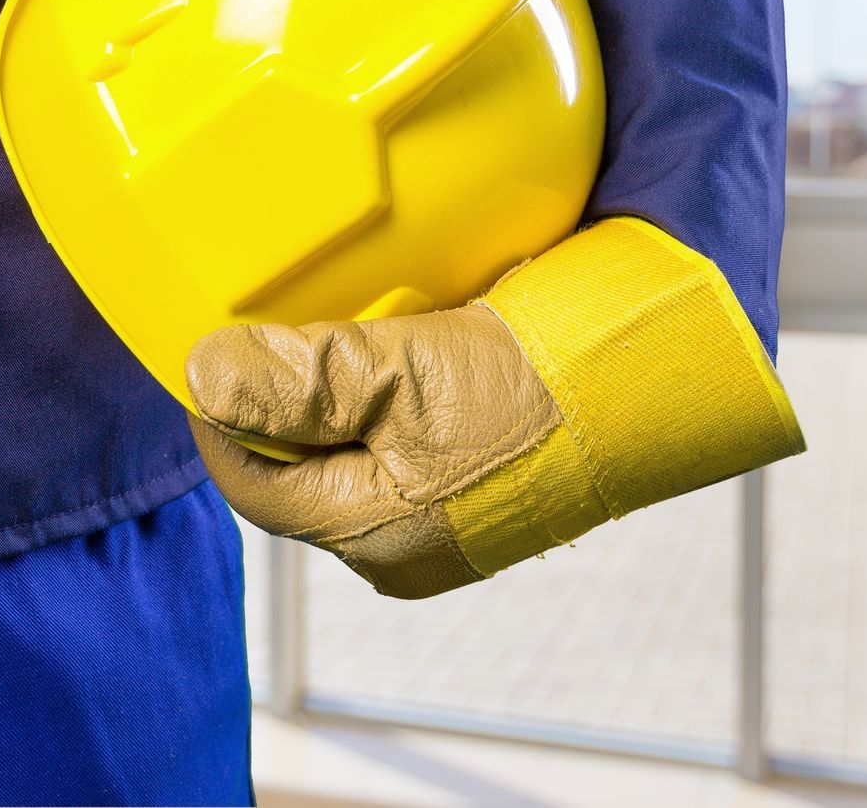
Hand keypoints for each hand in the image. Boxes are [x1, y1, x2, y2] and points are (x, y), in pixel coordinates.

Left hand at [184, 219, 805, 598]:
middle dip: (276, 401)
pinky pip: (400, 436)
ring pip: (349, 449)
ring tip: (328, 325)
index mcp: (377, 535)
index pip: (254, 482)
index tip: (207, 346)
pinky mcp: (481, 476)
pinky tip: (396, 337)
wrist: (663, 378)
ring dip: (329, 390)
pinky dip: (380, 389)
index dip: (219, 414)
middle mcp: (406, 540)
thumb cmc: (539, 386)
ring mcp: (446, 512)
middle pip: (300, 466)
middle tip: (265, 326)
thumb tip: (203, 375)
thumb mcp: (406, 371)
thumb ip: (299, 377)